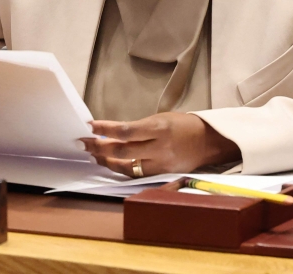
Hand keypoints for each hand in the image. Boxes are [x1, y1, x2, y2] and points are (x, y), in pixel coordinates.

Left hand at [81, 112, 239, 176]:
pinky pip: (137, 174)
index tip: (89, 126)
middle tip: (84, 143)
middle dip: (99, 148)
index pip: (125, 130)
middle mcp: (159, 147)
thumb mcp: (161, 119)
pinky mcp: (162, 174)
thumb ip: (139, 128)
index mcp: (159, 128)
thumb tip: (113, 133)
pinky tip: (110, 164)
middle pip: (122, 151)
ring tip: (93, 155)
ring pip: (127, 166)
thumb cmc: (183, 125)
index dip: (105, 129)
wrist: (209, 142)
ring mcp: (160, 163)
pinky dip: (121, 169)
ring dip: (107, 161)